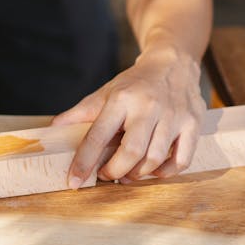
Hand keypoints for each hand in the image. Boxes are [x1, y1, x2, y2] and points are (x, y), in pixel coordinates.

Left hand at [53, 48, 205, 187]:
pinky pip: (182, 160)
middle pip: (131, 151)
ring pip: (155, 158)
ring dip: (138, 174)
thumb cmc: (134, 84)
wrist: (172, 63)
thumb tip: (51, 131)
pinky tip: (153, 171)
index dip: (84, 162)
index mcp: (121, 99)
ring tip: (127, 174)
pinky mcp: (193, 124)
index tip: (74, 181)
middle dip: (115, 171)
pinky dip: (165, 173)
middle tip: (107, 176)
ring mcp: (173, 115)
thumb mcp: (105, 93)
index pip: (98, 135)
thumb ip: (80, 114)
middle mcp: (148, 106)